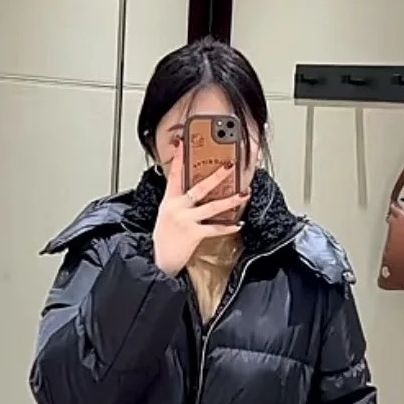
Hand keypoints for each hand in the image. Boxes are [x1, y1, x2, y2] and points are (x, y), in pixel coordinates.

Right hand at [153, 145, 247, 277]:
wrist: (159, 260)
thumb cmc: (164, 238)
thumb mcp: (166, 214)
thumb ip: (178, 201)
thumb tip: (193, 192)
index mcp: (169, 200)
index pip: (174, 175)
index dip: (178, 158)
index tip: (182, 144)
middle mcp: (177, 208)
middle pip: (200, 188)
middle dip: (217, 176)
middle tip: (230, 166)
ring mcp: (186, 220)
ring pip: (212, 207)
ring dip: (230, 200)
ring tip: (244, 194)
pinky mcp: (194, 234)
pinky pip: (215, 228)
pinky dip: (228, 227)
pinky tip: (238, 223)